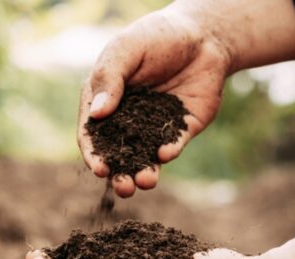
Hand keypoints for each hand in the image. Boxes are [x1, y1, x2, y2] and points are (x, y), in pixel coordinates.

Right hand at [78, 7, 231, 197]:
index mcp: (105, 101)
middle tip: (124, 188)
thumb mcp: (126, 50)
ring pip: (146, 157)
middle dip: (120, 174)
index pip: (92, 134)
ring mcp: (154, 127)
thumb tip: (97, 114)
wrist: (202, 35)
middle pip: (118, 154)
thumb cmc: (156, 37)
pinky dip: (169, 151)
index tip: (100, 169)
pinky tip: (166, 152)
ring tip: (146, 181)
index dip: (94, 154)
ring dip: (144, 172)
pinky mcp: (181, 129)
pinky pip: (173, 145)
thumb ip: (110, 79)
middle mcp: (127, 119)